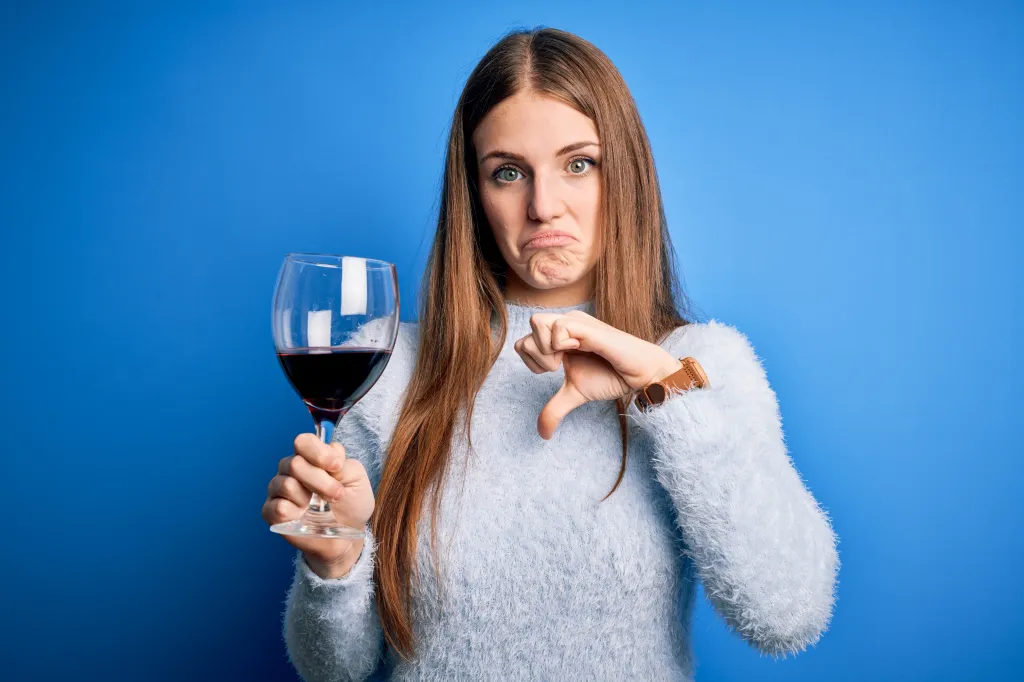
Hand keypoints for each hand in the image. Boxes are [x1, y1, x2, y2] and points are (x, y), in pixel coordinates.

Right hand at [262, 433, 375, 577]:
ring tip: (321, 508)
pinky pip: (277, 507)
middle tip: (336, 494)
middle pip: (294, 463)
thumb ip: (343, 461)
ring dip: (310, 498)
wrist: (347, 536)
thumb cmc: (351, 505)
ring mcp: (279, 491)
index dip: (318, 452)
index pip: (303, 442)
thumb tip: (329, 452)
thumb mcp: (356, 478)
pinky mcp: (272, 513)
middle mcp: (292, 470)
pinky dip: (295, 513)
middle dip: (320, 481)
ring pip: (285, 484)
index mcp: (312, 458)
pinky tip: (304, 517)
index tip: (336, 467)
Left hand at [513, 310, 682, 439]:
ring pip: (537, 323)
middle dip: (536, 354)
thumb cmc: (610, 377)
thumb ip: (555, 409)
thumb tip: (542, 434)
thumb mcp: (575, 395)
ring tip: (567, 358)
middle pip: (527, 328)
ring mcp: (577, 323)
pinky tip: (579, 351)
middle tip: (558, 366)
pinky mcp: (589, 328)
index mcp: (558, 337)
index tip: (554, 370)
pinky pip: (560, 327)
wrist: (641, 374)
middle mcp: (565, 324)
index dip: (531, 361)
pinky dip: (561, 344)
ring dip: (546, 348)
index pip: (523, 342)